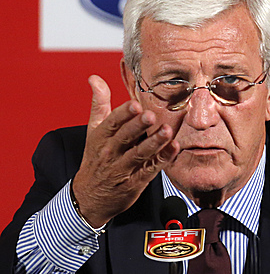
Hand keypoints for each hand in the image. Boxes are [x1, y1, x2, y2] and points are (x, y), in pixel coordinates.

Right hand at [72, 75, 178, 227]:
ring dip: (154, 142)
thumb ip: (99, 103)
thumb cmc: (96, 157)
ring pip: (140, 154)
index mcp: (101, 137)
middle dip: (138, 126)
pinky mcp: (136, 181)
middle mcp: (111, 152)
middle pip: (125, 137)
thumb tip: (95, 78)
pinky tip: (174, 148)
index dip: (123, 113)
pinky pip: (151, 169)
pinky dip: (163, 159)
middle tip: (151, 115)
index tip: (134, 104)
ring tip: (167, 131)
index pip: (112, 123)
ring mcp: (123, 168)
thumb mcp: (93, 130)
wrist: (89, 197)